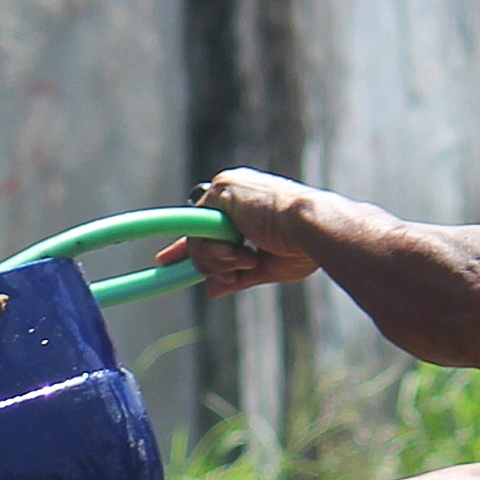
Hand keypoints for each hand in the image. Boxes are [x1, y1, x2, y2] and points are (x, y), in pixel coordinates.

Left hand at [153, 168, 323, 296]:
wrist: (313, 228)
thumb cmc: (302, 245)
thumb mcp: (266, 266)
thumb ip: (236, 276)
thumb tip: (212, 290)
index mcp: (248, 205)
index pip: (207, 225)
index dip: (187, 246)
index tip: (166, 261)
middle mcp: (234, 192)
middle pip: (198, 236)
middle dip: (210, 263)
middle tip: (238, 270)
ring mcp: (226, 189)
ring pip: (196, 238)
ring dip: (217, 260)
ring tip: (248, 257)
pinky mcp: (220, 192)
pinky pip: (198, 232)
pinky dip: (215, 250)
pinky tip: (242, 249)